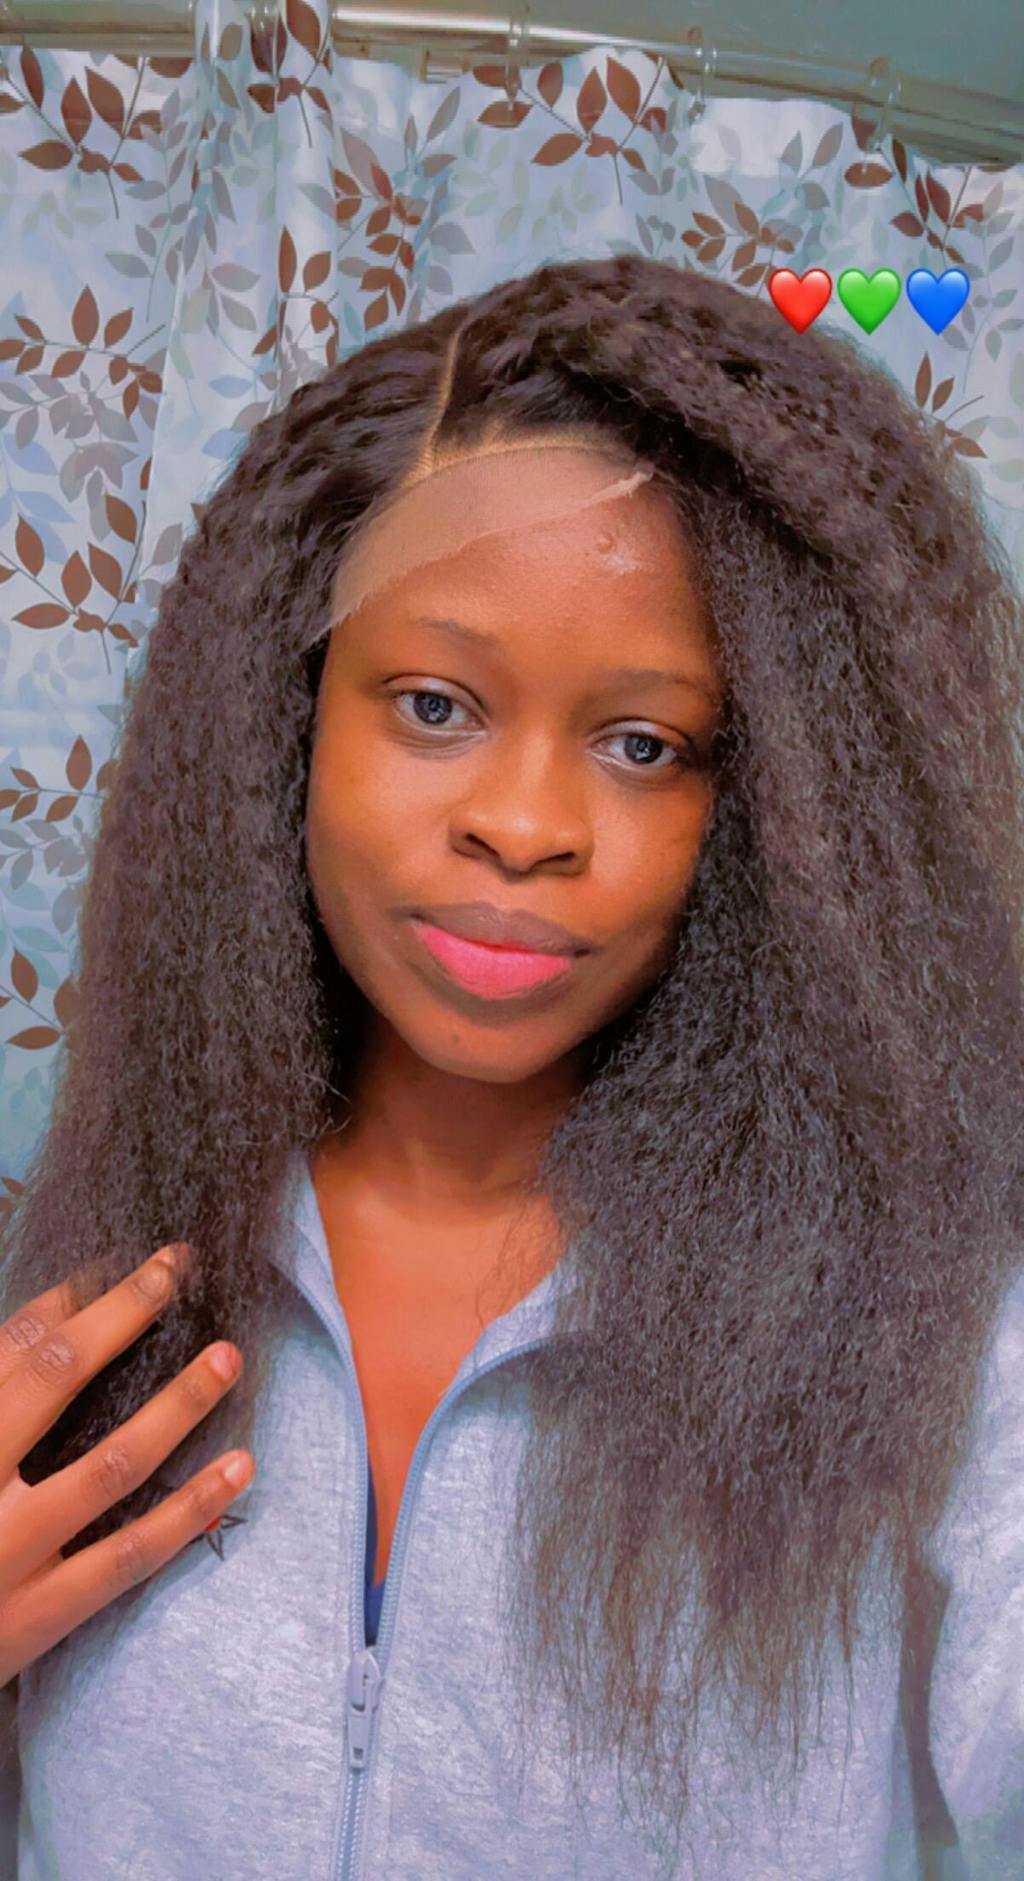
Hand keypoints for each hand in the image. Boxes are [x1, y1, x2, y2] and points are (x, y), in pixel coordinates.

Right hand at [0, 1243, 251, 1688]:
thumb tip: (43, 1343)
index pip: (11, 1347)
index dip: (67, 1297)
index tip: (115, 1263)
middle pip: (54, 1378)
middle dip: (121, 1313)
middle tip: (177, 1266)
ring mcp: (8, 1552)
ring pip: (111, 1465)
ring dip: (178, 1403)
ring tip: (228, 1357)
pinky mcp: (39, 1614)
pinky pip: (129, 1555)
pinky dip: (190, 1509)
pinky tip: (240, 1466)